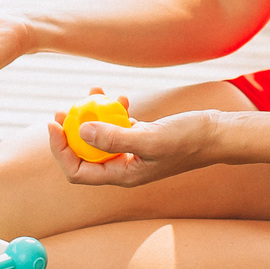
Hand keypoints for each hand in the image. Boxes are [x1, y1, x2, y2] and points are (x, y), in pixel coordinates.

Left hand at [47, 105, 222, 187]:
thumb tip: (80, 129)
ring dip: (92, 115)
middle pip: (84, 153)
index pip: (78, 171)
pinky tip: (122, 96)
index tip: (54, 123)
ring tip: (92, 92)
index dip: (60, 149)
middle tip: (60, 108)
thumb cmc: (187, 139)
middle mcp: (123, 167)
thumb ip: (115, 137)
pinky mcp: (141, 137)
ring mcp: (132, 152)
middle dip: (69, 131)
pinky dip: (114, 110)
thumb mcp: (150, 138)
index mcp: (122, 176)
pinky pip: (118, 125)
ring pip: (100, 136)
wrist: (216, 134)